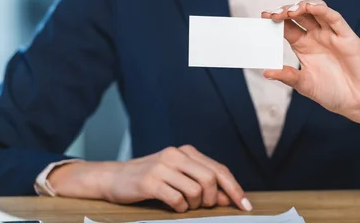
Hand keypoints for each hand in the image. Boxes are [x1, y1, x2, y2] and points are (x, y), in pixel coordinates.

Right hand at [48, 145, 251, 212]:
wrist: (114, 178)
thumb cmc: (150, 178)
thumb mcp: (178, 175)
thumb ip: (202, 182)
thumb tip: (227, 198)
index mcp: (186, 151)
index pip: (219, 169)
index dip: (235, 188)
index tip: (246, 205)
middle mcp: (176, 155)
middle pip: (211, 178)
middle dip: (214, 198)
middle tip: (206, 206)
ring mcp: (163, 167)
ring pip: (196, 190)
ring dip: (195, 205)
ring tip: (185, 205)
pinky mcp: (150, 181)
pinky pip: (177, 199)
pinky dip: (180, 208)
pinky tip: (174, 206)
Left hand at [262, 0, 359, 139]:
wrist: (357, 102)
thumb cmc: (332, 92)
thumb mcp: (304, 85)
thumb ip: (287, 76)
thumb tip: (266, 72)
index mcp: (304, 45)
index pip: (287, 26)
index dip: (275, 20)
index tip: (263, 17)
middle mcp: (316, 36)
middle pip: (299, 14)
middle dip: (285, 10)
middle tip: (273, 15)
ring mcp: (331, 34)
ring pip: (316, 10)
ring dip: (302, 6)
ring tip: (289, 11)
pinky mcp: (347, 36)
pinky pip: (334, 18)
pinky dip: (322, 10)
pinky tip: (310, 8)